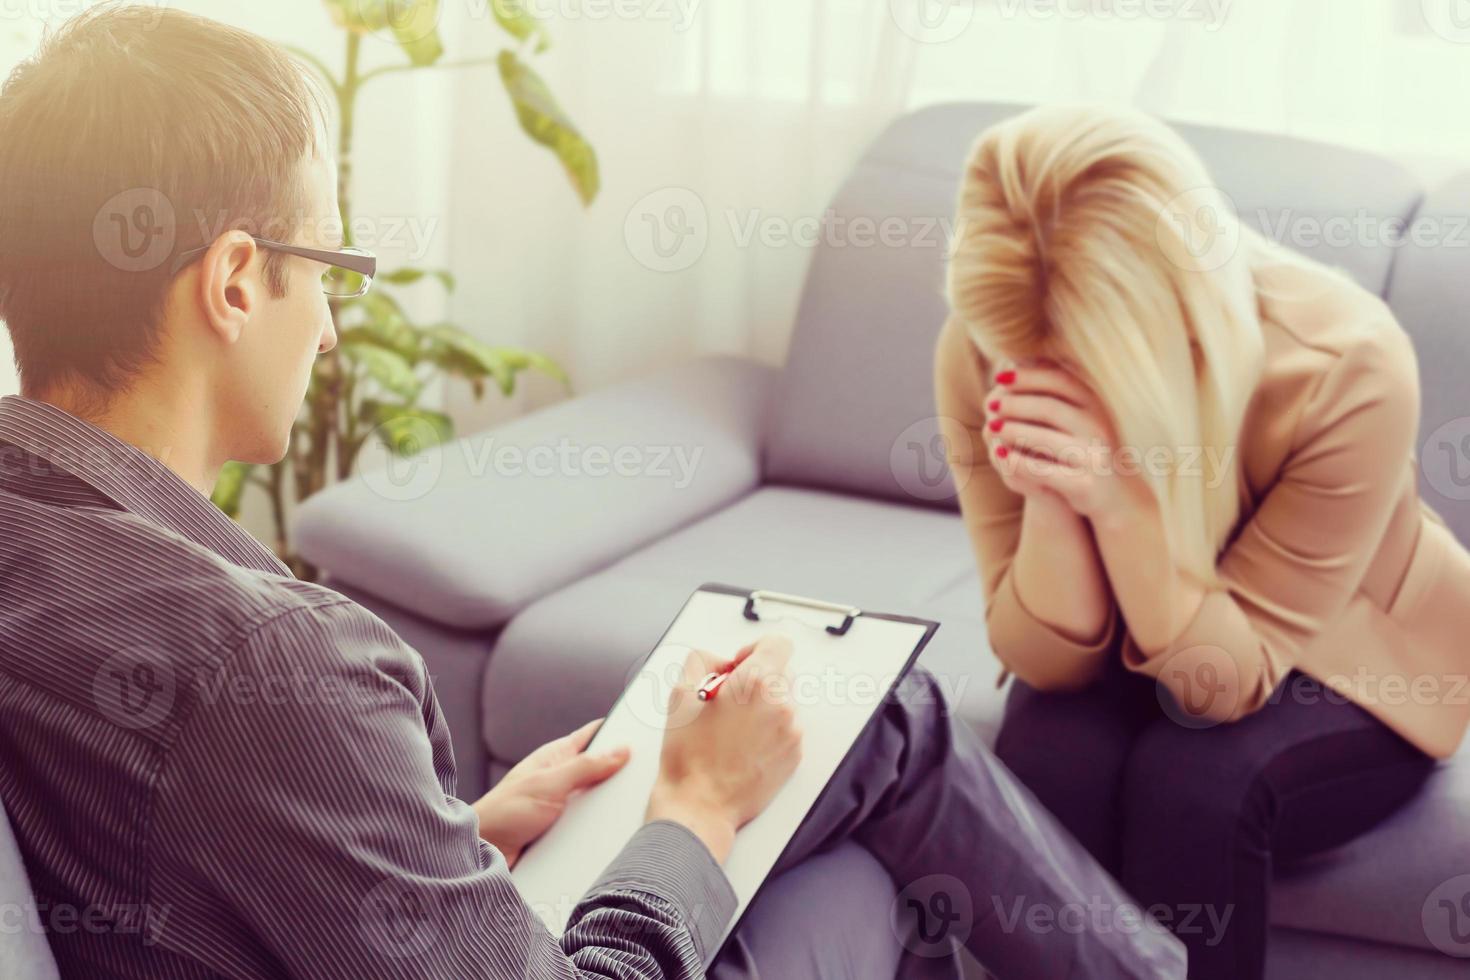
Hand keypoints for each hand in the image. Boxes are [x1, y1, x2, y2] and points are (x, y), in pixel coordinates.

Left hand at [473, 719, 629, 866]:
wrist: (482, 853)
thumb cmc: (505, 811)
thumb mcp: (550, 784)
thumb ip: (585, 767)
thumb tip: (621, 750)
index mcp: (557, 757)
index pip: (593, 735)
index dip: (617, 730)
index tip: (644, 728)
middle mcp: (561, 778)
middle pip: (601, 771)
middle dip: (621, 775)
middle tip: (648, 778)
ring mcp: (562, 805)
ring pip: (597, 802)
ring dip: (610, 809)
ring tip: (635, 811)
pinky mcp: (562, 830)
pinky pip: (589, 827)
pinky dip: (600, 830)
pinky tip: (615, 836)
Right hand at [645, 635, 803, 862]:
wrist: (700, 805)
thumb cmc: (688, 755)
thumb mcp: (680, 692)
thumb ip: (704, 660)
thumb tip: (723, 661)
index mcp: (756, 682)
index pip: (778, 643)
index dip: (754, 649)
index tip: (738, 665)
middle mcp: (782, 704)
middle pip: (781, 672)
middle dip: (756, 680)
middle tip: (727, 701)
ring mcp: (792, 731)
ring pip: (782, 702)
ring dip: (762, 706)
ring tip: (731, 730)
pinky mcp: (794, 755)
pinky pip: (785, 728)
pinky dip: (768, 731)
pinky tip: (742, 746)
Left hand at [983, 360, 1150, 522]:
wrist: (1115, 496)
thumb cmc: (1085, 448)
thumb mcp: (1076, 417)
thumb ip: (1052, 393)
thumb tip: (1013, 361)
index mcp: (1097, 406)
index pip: (1060, 381)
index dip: (1028, 377)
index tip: (1000, 376)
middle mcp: (1099, 429)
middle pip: (1050, 409)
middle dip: (1016, 404)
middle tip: (991, 404)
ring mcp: (1094, 458)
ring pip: (1046, 440)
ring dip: (1014, 431)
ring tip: (992, 427)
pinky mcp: (1085, 485)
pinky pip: (1044, 471)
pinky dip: (1018, 461)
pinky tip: (1000, 454)